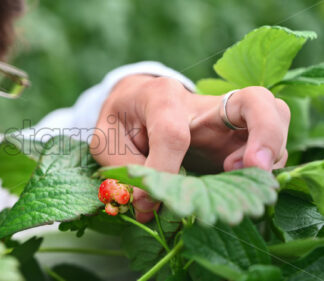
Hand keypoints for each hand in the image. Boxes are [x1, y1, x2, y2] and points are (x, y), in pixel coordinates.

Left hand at [90, 75, 289, 221]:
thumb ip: (125, 169)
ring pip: (274, 120)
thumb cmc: (121, 120)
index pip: (173, 133)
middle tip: (252, 167)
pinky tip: (238, 185)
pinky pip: (268, 147)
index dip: (162, 170)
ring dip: (270, 154)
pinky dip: (264, 168)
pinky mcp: (236, 138)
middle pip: (256, 101)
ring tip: (242, 178)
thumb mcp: (106, 141)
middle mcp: (204, 103)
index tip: (147, 199)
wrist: (135, 102)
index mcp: (162, 95)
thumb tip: (148, 205)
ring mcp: (226, 120)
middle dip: (265, 134)